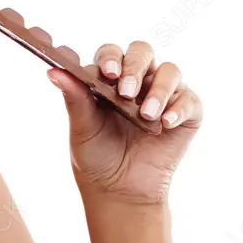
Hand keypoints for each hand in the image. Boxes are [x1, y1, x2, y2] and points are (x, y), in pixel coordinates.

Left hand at [45, 40, 203, 204]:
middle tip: (125, 91)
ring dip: (158, 90)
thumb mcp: (82, 126)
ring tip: (146, 115)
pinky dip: (179, 108)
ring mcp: (164, 94)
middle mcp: (138, 79)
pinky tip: (165, 123)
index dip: (109, 58)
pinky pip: (189, 100)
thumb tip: (53, 70)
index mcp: (109, 77)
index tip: (107, 72)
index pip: (110, 54)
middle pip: (142, 52)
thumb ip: (74, 97)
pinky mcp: (187, 112)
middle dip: (134, 67)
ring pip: (169, 71)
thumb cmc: (96, 154)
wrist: (120, 189)